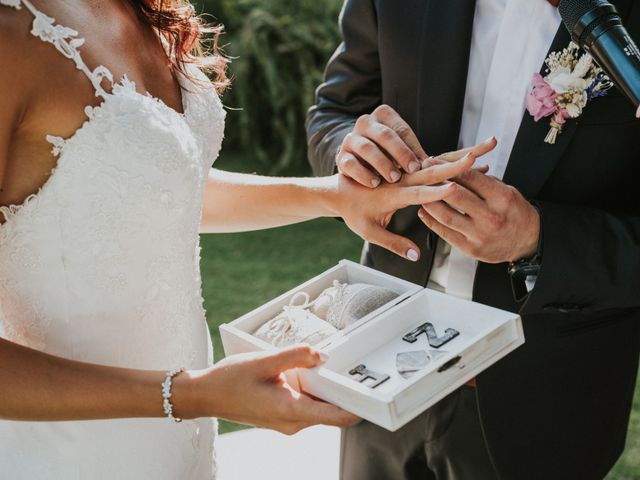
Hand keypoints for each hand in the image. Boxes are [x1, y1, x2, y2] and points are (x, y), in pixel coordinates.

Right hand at [186, 346, 357, 434]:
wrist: (204, 395)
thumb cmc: (230, 379)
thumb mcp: (264, 361)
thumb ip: (296, 356)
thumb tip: (323, 356)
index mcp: (291, 411)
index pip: (337, 417)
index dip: (358, 406)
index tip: (373, 391)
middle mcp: (293, 423)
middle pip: (330, 410)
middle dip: (341, 390)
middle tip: (354, 366)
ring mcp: (287, 422)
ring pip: (318, 406)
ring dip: (323, 388)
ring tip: (325, 363)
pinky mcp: (282, 417)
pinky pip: (305, 405)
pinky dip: (310, 389)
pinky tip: (304, 371)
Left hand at [336, 152, 478, 261]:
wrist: (339, 191)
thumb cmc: (354, 213)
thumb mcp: (370, 233)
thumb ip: (394, 243)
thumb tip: (416, 255)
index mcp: (392, 195)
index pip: (417, 193)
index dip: (436, 192)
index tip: (455, 187)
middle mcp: (400, 181)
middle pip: (431, 172)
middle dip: (454, 165)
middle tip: (476, 156)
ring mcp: (405, 174)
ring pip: (434, 165)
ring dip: (457, 159)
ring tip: (481, 152)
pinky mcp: (406, 171)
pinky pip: (430, 165)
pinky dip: (449, 162)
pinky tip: (468, 161)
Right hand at [337, 105, 427, 186]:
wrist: (357, 162)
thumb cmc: (387, 155)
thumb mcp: (401, 150)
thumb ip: (414, 154)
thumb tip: (432, 164)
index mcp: (383, 115)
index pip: (400, 129)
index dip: (412, 147)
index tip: (422, 164)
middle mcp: (365, 123)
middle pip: (384, 135)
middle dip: (400, 153)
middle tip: (412, 170)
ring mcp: (351, 139)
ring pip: (366, 148)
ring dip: (382, 163)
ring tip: (394, 179)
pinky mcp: (341, 156)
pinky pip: (351, 164)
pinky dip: (363, 174)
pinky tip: (374, 184)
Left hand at [418, 165, 539, 263]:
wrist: (528, 241)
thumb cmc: (515, 212)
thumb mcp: (506, 190)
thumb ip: (483, 181)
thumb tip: (455, 168)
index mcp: (501, 198)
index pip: (471, 179)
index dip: (449, 168)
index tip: (434, 160)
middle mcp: (491, 217)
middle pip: (456, 196)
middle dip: (436, 182)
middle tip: (423, 172)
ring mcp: (479, 235)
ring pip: (446, 216)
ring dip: (430, 202)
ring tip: (421, 192)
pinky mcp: (470, 248)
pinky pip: (445, 233)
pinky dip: (431, 221)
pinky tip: (424, 211)